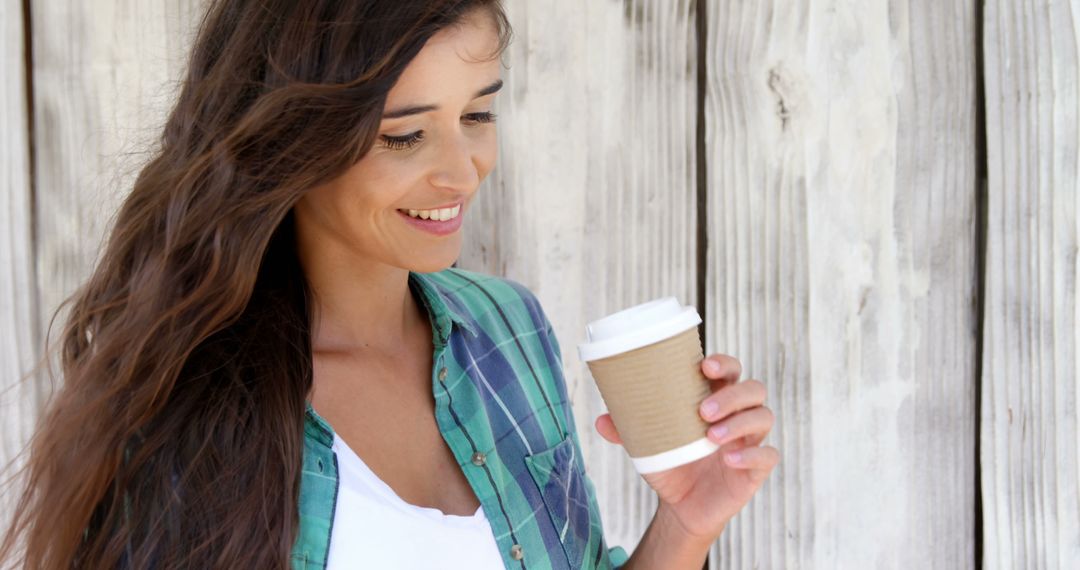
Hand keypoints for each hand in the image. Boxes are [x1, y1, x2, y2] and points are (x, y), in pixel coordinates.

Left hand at [594, 354, 777, 542]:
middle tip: (702, 410)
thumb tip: (600, 420)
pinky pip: (767, 456)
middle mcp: (737, 415)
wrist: (681, 506)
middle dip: (731, 395)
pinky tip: (729, 460)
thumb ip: (626, 430)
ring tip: (710, 437)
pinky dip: (751, 455)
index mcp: (715, 399)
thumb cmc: (670, 463)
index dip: (724, 363)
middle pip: (753, 389)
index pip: (730, 371)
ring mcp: (750, 440)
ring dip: (739, 422)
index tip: (705, 365)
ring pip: (763, 417)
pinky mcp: (756, 469)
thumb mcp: (646, 445)